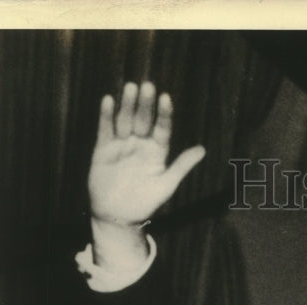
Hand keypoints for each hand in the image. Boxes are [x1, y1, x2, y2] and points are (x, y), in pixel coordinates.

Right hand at [88, 82, 204, 225]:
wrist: (119, 216)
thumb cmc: (146, 202)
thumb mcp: (167, 184)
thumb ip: (182, 165)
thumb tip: (202, 149)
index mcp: (157, 152)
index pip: (162, 129)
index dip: (164, 114)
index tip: (166, 98)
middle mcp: (140, 144)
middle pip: (144, 120)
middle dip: (146, 104)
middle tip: (148, 86)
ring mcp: (121, 145)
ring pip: (125, 120)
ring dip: (128, 105)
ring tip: (131, 88)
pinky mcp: (103, 149)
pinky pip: (105, 129)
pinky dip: (106, 116)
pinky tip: (109, 100)